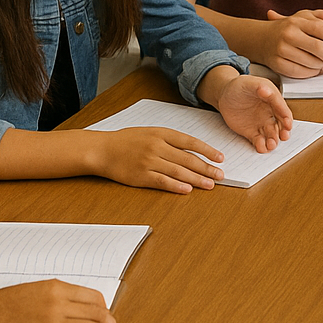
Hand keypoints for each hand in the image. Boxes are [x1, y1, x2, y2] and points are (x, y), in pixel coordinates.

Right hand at [89, 126, 224, 192]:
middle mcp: (157, 146)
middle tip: (220, 175)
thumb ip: (170, 140)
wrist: (102, 149)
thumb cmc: (126, 141)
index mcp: (161, 133)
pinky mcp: (141, 176)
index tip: (220, 158)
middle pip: (187, 159)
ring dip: (196, 179)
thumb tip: (192, 151)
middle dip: (206, 168)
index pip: (190, 142)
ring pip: (178, 171)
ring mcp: (149, 161)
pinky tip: (188, 189)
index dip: (207, 151)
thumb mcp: (149, 132)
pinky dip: (176, 186)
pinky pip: (162, 181)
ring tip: (210, 185)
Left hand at [215, 73, 293, 152]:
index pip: (282, 109)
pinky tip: (261, 148)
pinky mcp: (253, 133)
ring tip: (271, 145)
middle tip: (283, 137)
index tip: (288, 124)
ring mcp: (262, 124)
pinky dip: (261, 146)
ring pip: (271, 135)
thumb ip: (259, 87)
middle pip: (280, 124)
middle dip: (283, 132)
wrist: (225, 96)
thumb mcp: (248, 83)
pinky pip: (259, 141)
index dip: (286, 117)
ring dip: (273, 141)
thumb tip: (267, 90)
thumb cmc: (238, 87)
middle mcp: (270, 113)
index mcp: (272, 99)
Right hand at [261, 9, 322, 77]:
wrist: (262, 39)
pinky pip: (301, 72)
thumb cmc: (287, 28)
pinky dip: (310, 72)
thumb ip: (319, 16)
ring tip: (321, 61)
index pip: (322, 29)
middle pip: (319, 48)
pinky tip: (312, 67)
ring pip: (312, 63)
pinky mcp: (277, 64)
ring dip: (321, 65)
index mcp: (296, 21)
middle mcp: (288, 34)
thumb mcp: (302, 17)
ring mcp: (281, 50)